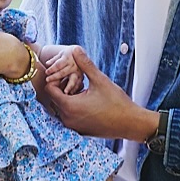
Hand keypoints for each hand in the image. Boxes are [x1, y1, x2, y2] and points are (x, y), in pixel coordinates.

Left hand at [41, 50, 158, 141]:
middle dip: (63, 88)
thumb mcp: (100, 80)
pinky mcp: (79, 130)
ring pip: (62, 108)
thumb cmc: (117, 103)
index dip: (57, 79)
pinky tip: (88, 102)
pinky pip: (70, 116)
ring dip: (69, 98)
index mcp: (69, 106)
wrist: (130, 123)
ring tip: (84, 91)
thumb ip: (85, 65)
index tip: (70, 75)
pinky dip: (74, 108)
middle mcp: (67, 119)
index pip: (49, 89)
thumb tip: (75, 50)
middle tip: (79, 82)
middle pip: (54, 99)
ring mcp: (73, 126)